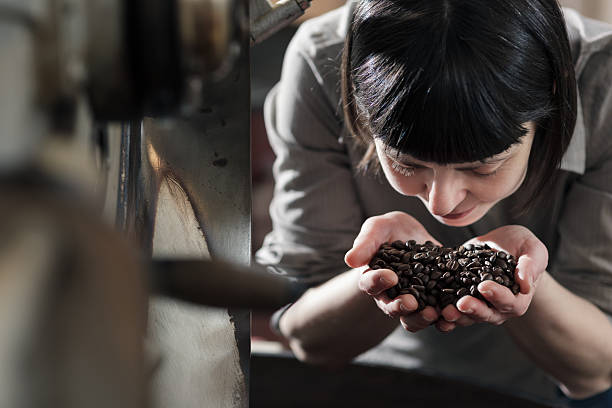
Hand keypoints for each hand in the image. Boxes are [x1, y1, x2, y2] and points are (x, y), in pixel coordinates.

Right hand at [345, 211, 441, 331]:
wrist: (413, 234)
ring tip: (432, 313)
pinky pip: (436, 316)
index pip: (370, 283)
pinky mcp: (432, 301)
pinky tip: (451, 313)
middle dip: (400, 306)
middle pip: (390, 307)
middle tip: (410, 302)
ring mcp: (411, 300)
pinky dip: (442, 319)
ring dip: (420, 318)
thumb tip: (350, 261)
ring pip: (411, 318)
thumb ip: (365, 242)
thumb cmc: (389, 230)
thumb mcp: (377, 228)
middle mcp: (389, 294)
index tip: (389, 276)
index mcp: (373, 277)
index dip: (378, 282)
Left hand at [439, 225, 548, 330]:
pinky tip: (429, 311)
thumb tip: (525, 284)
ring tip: (444, 311)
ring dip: (454, 316)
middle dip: (473, 309)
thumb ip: (530, 265)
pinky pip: (449, 311)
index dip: (497, 296)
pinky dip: (439, 314)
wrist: (500, 244)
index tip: (484, 286)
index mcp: (517, 298)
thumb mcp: (531, 248)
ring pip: (465, 317)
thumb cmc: (521, 246)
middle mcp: (497, 308)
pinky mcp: (458, 299)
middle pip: (485, 314)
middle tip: (461, 303)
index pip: (509, 302)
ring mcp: (477, 306)